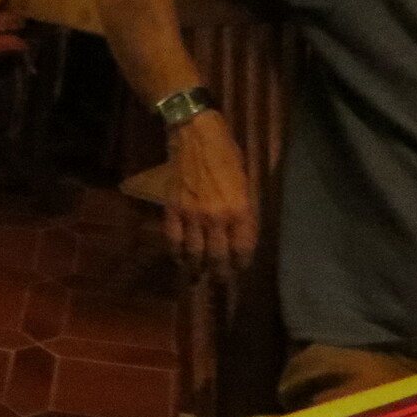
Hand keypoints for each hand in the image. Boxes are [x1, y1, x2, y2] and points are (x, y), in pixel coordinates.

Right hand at [165, 111, 256, 279]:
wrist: (195, 135)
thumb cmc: (226, 154)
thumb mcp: (244, 182)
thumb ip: (243, 210)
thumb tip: (240, 234)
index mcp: (240, 209)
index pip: (242, 248)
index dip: (241, 263)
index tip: (239, 269)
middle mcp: (216, 217)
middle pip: (217, 257)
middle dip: (219, 274)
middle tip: (219, 282)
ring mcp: (192, 215)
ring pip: (194, 253)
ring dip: (196, 268)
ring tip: (198, 276)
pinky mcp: (172, 210)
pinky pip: (172, 240)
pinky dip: (176, 253)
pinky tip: (179, 260)